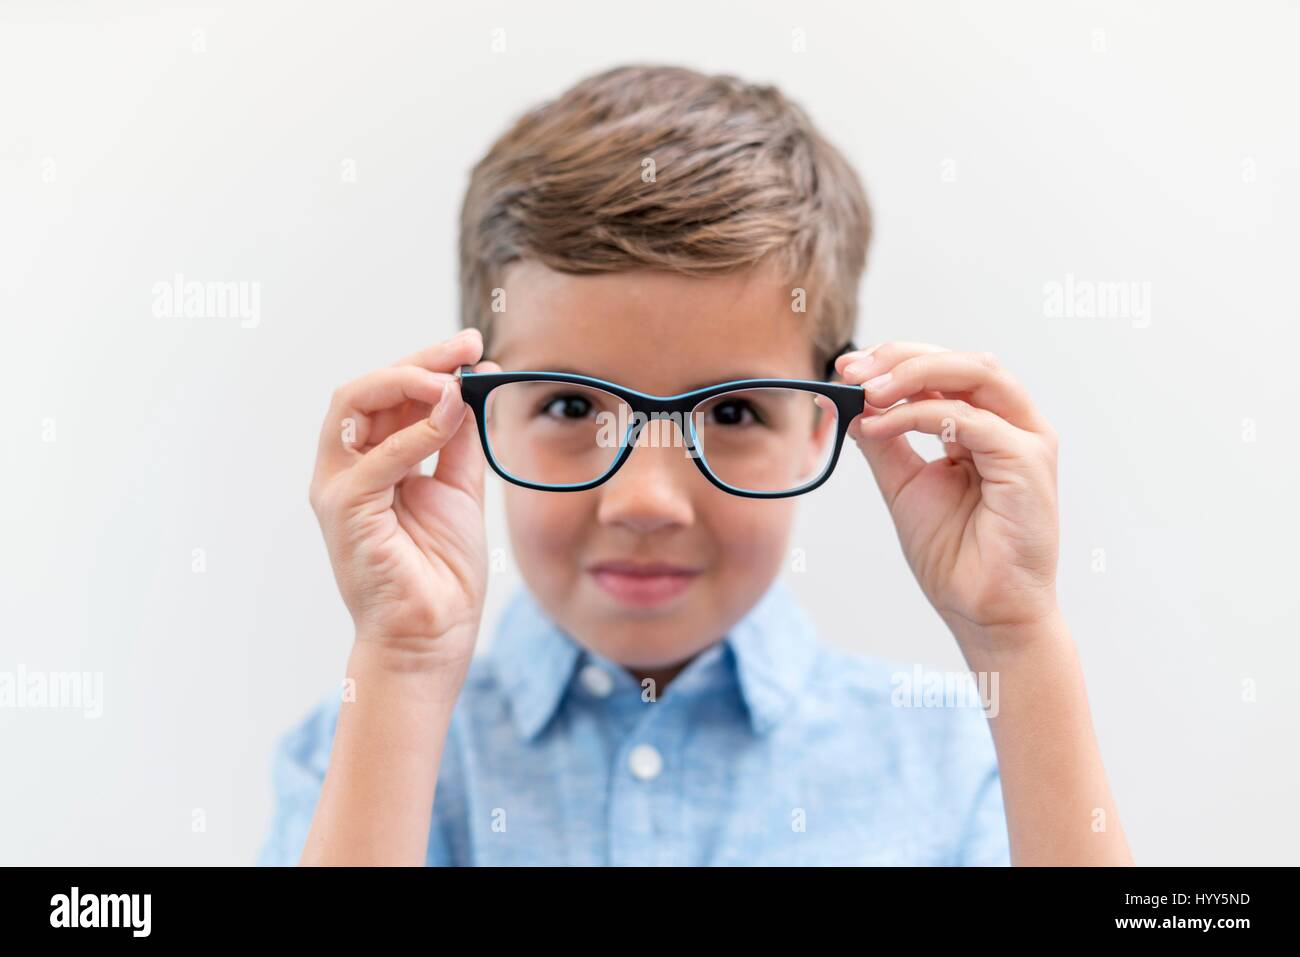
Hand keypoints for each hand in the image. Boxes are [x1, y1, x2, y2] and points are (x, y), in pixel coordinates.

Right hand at [308, 329, 499, 672]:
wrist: (432, 637)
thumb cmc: (440, 574)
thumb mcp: (458, 489)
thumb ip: (457, 440)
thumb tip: (470, 385)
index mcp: (370, 463)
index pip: (388, 395)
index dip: (428, 364)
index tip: (474, 347)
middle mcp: (344, 470)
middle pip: (366, 390)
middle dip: (419, 361)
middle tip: (466, 348)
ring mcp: (337, 490)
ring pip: (355, 407)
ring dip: (409, 383)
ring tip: (454, 380)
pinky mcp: (344, 512)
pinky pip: (376, 458)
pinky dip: (414, 433)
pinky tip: (449, 415)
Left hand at [836, 343, 1059, 649]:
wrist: (983, 612)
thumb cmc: (955, 556)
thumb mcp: (904, 484)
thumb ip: (882, 440)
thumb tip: (846, 401)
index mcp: (988, 427)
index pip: (946, 371)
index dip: (895, 360)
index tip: (845, 368)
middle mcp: (1014, 427)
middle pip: (963, 361)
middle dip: (901, 357)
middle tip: (851, 370)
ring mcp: (1027, 442)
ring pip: (976, 373)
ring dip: (913, 374)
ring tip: (866, 390)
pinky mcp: (1028, 463)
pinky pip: (969, 419)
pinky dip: (918, 414)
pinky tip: (879, 425)